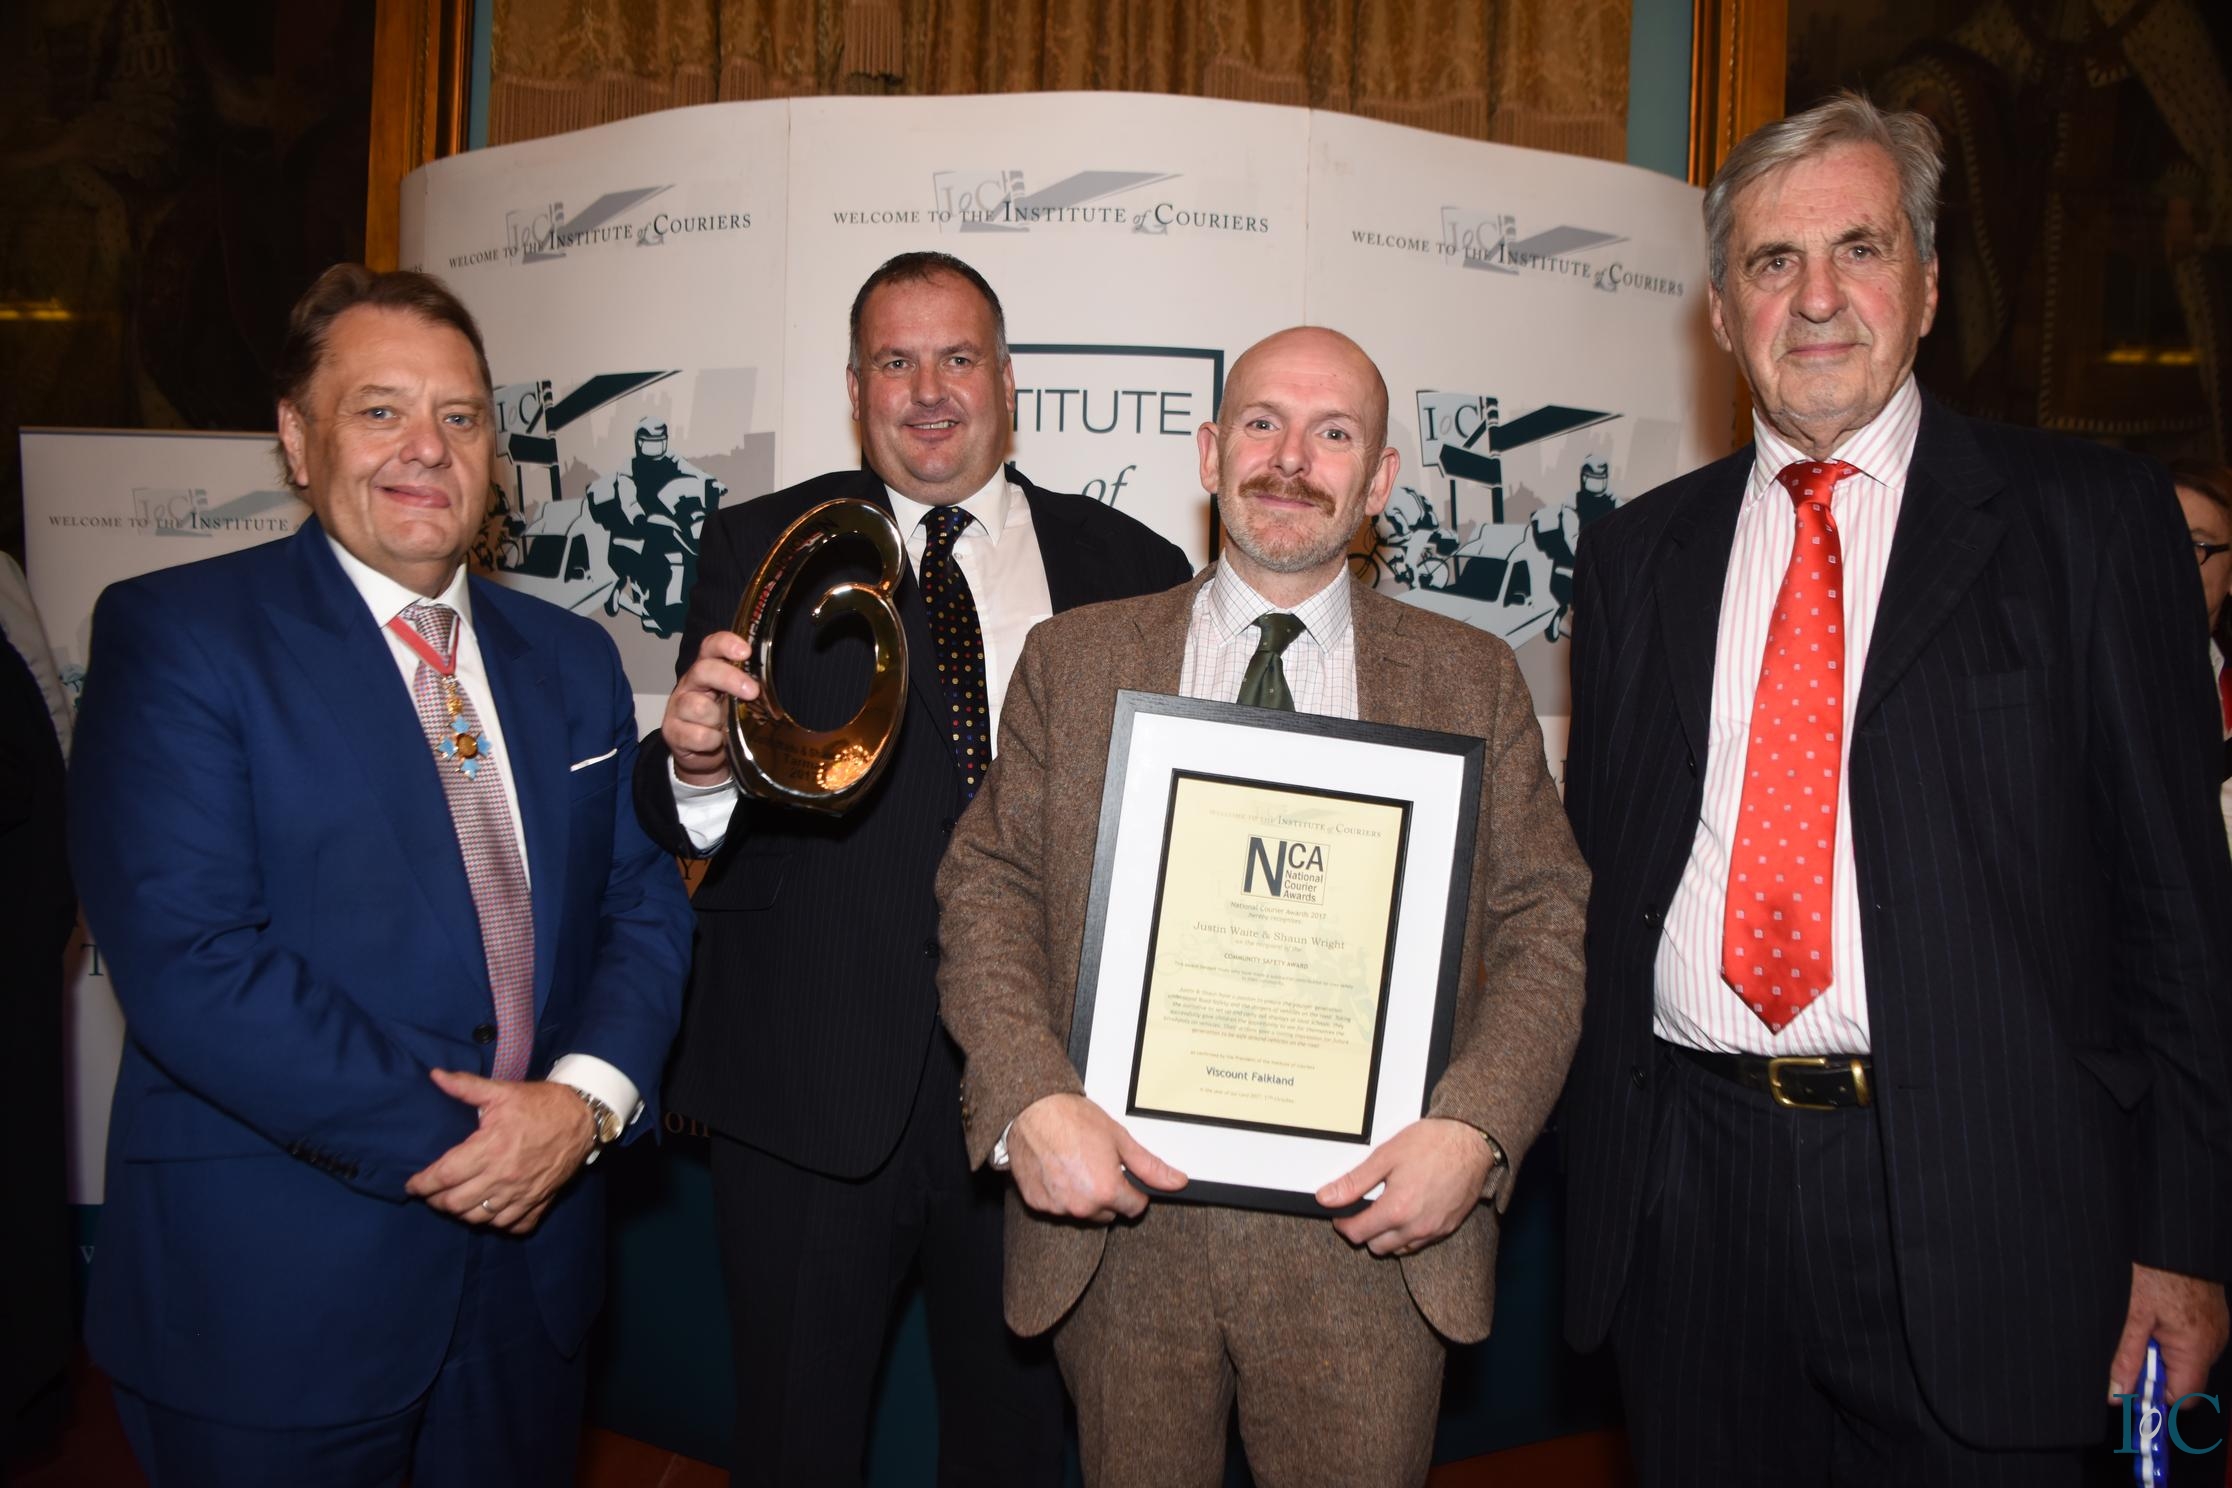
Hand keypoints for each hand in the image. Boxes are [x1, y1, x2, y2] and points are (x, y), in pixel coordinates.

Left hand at [405, 1070, 596, 1234]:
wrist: (583, 1116)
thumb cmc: (540, 1103)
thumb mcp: (502, 1091)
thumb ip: (466, 1087)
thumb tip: (435, 1075)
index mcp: (491, 1149)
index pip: (444, 1176)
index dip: (422, 1184)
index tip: (412, 1185)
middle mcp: (503, 1177)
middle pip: (456, 1203)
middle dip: (437, 1201)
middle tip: (432, 1192)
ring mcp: (522, 1193)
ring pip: (479, 1219)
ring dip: (462, 1213)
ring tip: (456, 1201)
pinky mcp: (539, 1202)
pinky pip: (511, 1226)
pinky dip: (496, 1223)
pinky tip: (489, 1211)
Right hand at [662, 631, 758, 785]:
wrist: (701, 754)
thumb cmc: (723, 720)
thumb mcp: (736, 700)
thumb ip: (747, 688)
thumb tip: (771, 685)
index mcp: (707, 670)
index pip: (711, 647)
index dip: (726, 644)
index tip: (745, 652)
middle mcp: (690, 684)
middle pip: (704, 670)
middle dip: (730, 679)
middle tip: (752, 692)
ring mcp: (678, 707)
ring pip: (700, 707)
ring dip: (719, 720)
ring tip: (726, 727)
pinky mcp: (672, 731)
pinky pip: (699, 735)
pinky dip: (713, 741)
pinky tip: (716, 742)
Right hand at [1007, 1093, 1185, 1222]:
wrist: (1033, 1109)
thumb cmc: (1072, 1119)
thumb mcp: (1120, 1139)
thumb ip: (1150, 1167)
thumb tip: (1177, 1182)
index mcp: (1106, 1191)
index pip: (1134, 1208)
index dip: (1134, 1190)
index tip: (1124, 1176)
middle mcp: (1082, 1206)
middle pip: (1108, 1213)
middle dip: (1107, 1194)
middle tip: (1097, 1164)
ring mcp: (1057, 1207)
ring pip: (1082, 1212)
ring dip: (1083, 1196)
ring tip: (1075, 1164)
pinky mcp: (1037, 1204)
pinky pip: (1058, 1207)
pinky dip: (1060, 1193)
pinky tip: (1057, 1170)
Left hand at [1317, 1117, 1496, 1256]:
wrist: (1471, 1142)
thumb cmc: (1431, 1144)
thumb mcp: (1385, 1157)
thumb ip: (1354, 1182)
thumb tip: (1326, 1198)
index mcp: (1396, 1210)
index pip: (1358, 1234)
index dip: (1344, 1225)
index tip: (1340, 1214)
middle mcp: (1416, 1227)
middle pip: (1377, 1247)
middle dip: (1364, 1232)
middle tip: (1362, 1210)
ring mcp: (1434, 1230)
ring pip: (1399, 1249)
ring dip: (1386, 1236)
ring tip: (1384, 1211)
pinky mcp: (1448, 1228)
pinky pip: (1420, 1243)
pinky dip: (1407, 1235)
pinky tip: (1406, 1213)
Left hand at [2108, 1263, 2229, 1402]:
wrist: (2176, 1243)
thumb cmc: (2158, 1272)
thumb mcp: (2134, 1317)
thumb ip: (2126, 1358)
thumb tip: (2117, 1393)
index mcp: (2196, 1349)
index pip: (2182, 1399)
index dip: (2156, 1397)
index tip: (2133, 1387)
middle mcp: (2213, 1346)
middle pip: (2183, 1381)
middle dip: (2155, 1371)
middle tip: (2136, 1345)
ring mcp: (2217, 1333)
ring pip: (2187, 1361)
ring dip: (2162, 1352)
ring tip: (2147, 1324)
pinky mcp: (2214, 1321)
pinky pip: (2194, 1344)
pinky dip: (2174, 1339)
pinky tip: (2159, 1317)